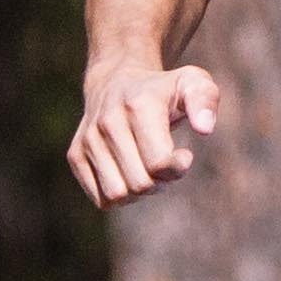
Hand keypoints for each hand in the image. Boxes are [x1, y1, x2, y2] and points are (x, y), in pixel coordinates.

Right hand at [70, 62, 224, 206]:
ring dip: (139, 192)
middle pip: (140, 184)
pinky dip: (120, 195)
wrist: (115, 81)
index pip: (158, 163)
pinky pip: (102, 199)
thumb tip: (205, 128)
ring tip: (146, 170)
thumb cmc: (163, 89)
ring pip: (117, 195)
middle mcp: (108, 122)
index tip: (184, 155)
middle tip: (165, 163)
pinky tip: (128, 174)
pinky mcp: (76, 155)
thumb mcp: (192, 83)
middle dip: (160, 182)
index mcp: (137, 106)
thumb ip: (204, 100)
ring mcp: (88, 139)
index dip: (177, 168)